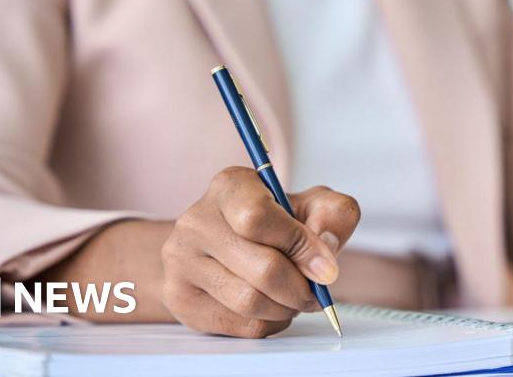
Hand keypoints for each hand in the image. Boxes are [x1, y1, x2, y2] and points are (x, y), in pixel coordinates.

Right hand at [161, 166, 359, 337]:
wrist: (226, 245)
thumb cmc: (276, 223)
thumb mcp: (312, 206)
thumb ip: (333, 216)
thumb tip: (325, 256)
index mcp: (229, 187)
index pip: (257, 218)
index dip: (299, 245)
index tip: (326, 266)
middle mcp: (196, 220)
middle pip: (262, 269)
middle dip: (301, 288)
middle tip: (315, 292)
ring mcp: (180, 261)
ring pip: (250, 302)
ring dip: (286, 308)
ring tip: (293, 299)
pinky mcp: (179, 298)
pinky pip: (238, 325)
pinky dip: (269, 323)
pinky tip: (272, 308)